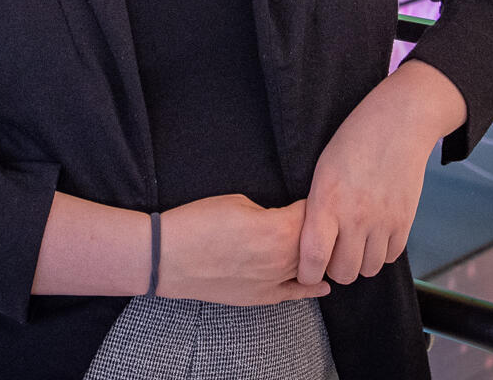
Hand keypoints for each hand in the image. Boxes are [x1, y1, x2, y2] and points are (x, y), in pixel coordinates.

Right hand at [157, 194, 332, 305]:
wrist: (168, 257)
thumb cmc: (199, 222)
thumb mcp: (239, 202)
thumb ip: (270, 212)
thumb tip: (283, 219)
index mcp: (278, 230)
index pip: (314, 213)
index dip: (315, 201)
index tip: (316, 195)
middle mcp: (283, 259)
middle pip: (318, 243)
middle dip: (320, 228)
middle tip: (318, 216)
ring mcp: (274, 282)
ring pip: (310, 268)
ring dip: (316, 254)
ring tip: (321, 242)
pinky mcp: (262, 298)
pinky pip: (296, 294)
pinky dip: (313, 288)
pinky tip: (324, 284)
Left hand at [297, 61, 464, 286]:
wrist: (398, 121)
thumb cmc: (353, 141)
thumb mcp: (322, 169)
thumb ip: (317, 207)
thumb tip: (311, 241)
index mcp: (326, 201)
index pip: (314, 258)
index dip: (306, 274)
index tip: (305, 272)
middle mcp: (355, 216)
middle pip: (343, 272)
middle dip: (334, 269)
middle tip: (332, 254)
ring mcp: (383, 220)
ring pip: (369, 269)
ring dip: (359, 262)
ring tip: (354, 244)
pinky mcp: (405, 220)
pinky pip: (391, 257)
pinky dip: (381, 253)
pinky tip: (375, 235)